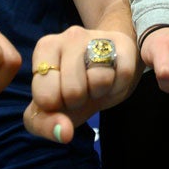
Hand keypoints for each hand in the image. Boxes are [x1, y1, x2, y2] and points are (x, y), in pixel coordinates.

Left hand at [24, 26, 137, 142]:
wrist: (107, 68)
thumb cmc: (72, 87)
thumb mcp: (51, 108)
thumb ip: (46, 124)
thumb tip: (64, 133)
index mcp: (45, 48)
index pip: (45, 96)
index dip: (56, 106)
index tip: (59, 96)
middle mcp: (69, 35)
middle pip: (73, 91)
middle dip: (79, 101)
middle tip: (81, 90)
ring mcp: (97, 36)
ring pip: (100, 81)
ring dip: (100, 93)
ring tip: (95, 84)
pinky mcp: (122, 43)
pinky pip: (123, 75)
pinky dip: (118, 87)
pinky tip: (112, 78)